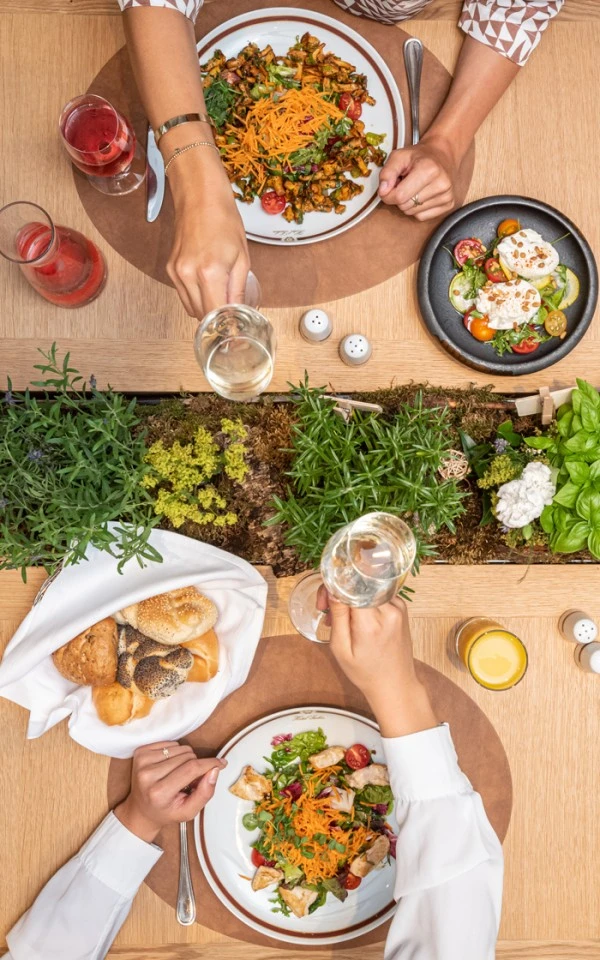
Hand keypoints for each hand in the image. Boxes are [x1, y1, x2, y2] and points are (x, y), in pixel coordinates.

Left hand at [114, 741, 225, 842]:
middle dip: (196, 765)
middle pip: (187, 756)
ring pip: (180, 747)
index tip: (221, 763)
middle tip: (190, 780)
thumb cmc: (165, 811)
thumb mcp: (188, 811)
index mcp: (159, 792)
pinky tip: (170, 766)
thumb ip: (205, 793)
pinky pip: (169, 743)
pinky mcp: (140, 752)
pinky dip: (175, 752)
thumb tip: (215, 770)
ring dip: (185, 758)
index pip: (191, 769)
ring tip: (179, 774)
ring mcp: (142, 762)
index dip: (210, 764)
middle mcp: (147, 775)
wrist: (141, 810)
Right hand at [167, 149, 250, 316]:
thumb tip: (241, 314)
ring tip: (222, 301)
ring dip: (206, 310)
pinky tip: (208, 288)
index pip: (216, 315)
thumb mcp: (242, 258)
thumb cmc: (224, 220)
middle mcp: (188, 275)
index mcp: (209, 273)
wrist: (199, 196)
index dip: (228, 329)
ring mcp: (176, 273)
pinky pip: (183, 295)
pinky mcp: (170, 269)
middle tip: (233, 321)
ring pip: (191, 308)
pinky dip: (196, 298)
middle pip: (202, 316)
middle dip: (218, 322)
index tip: (237, 337)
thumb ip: (238, 290)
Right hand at [321, 591, 436, 737]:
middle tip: (326, 611)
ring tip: (342, 619)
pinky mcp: (402, 607)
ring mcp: (399, 607)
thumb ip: (338, 616)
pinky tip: (356, 618)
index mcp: (372, 623)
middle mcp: (389, 610)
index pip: (350, 586)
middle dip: (339, 591)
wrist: (395, 684)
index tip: (322, 603)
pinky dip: (364, 600)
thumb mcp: (342, 649)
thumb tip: (331, 588)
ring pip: (367, 587)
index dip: (333, 588)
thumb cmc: (366, 672)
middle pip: (358, 583)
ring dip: (351, 596)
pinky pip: (377, 593)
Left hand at [378, 134, 457, 221]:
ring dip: (408, 203)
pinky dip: (417, 208)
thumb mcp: (399, 156)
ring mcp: (447, 196)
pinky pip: (422, 216)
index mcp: (429, 169)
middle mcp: (441, 184)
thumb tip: (383, 191)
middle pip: (405, 206)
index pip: (400, 196)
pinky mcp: (448, 205)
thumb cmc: (418, 156)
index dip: (389, 194)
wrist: (442, 155)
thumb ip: (387, 172)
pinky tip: (422, 194)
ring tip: (414, 187)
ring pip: (412, 212)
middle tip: (404, 184)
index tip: (390, 185)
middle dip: (399, 197)